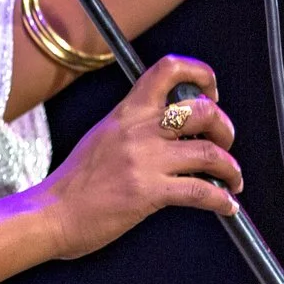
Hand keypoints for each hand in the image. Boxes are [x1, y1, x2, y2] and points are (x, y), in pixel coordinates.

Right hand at [35, 56, 241, 258]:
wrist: (50, 213)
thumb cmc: (74, 184)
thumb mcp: (102, 137)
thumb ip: (134, 129)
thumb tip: (169, 133)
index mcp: (126, 112)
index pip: (168, 70)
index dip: (200, 74)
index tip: (211, 92)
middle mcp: (139, 130)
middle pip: (203, 111)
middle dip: (225, 127)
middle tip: (225, 144)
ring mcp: (145, 160)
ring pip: (209, 153)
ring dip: (230, 168)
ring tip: (232, 180)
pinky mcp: (149, 192)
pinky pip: (201, 192)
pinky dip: (222, 199)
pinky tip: (225, 206)